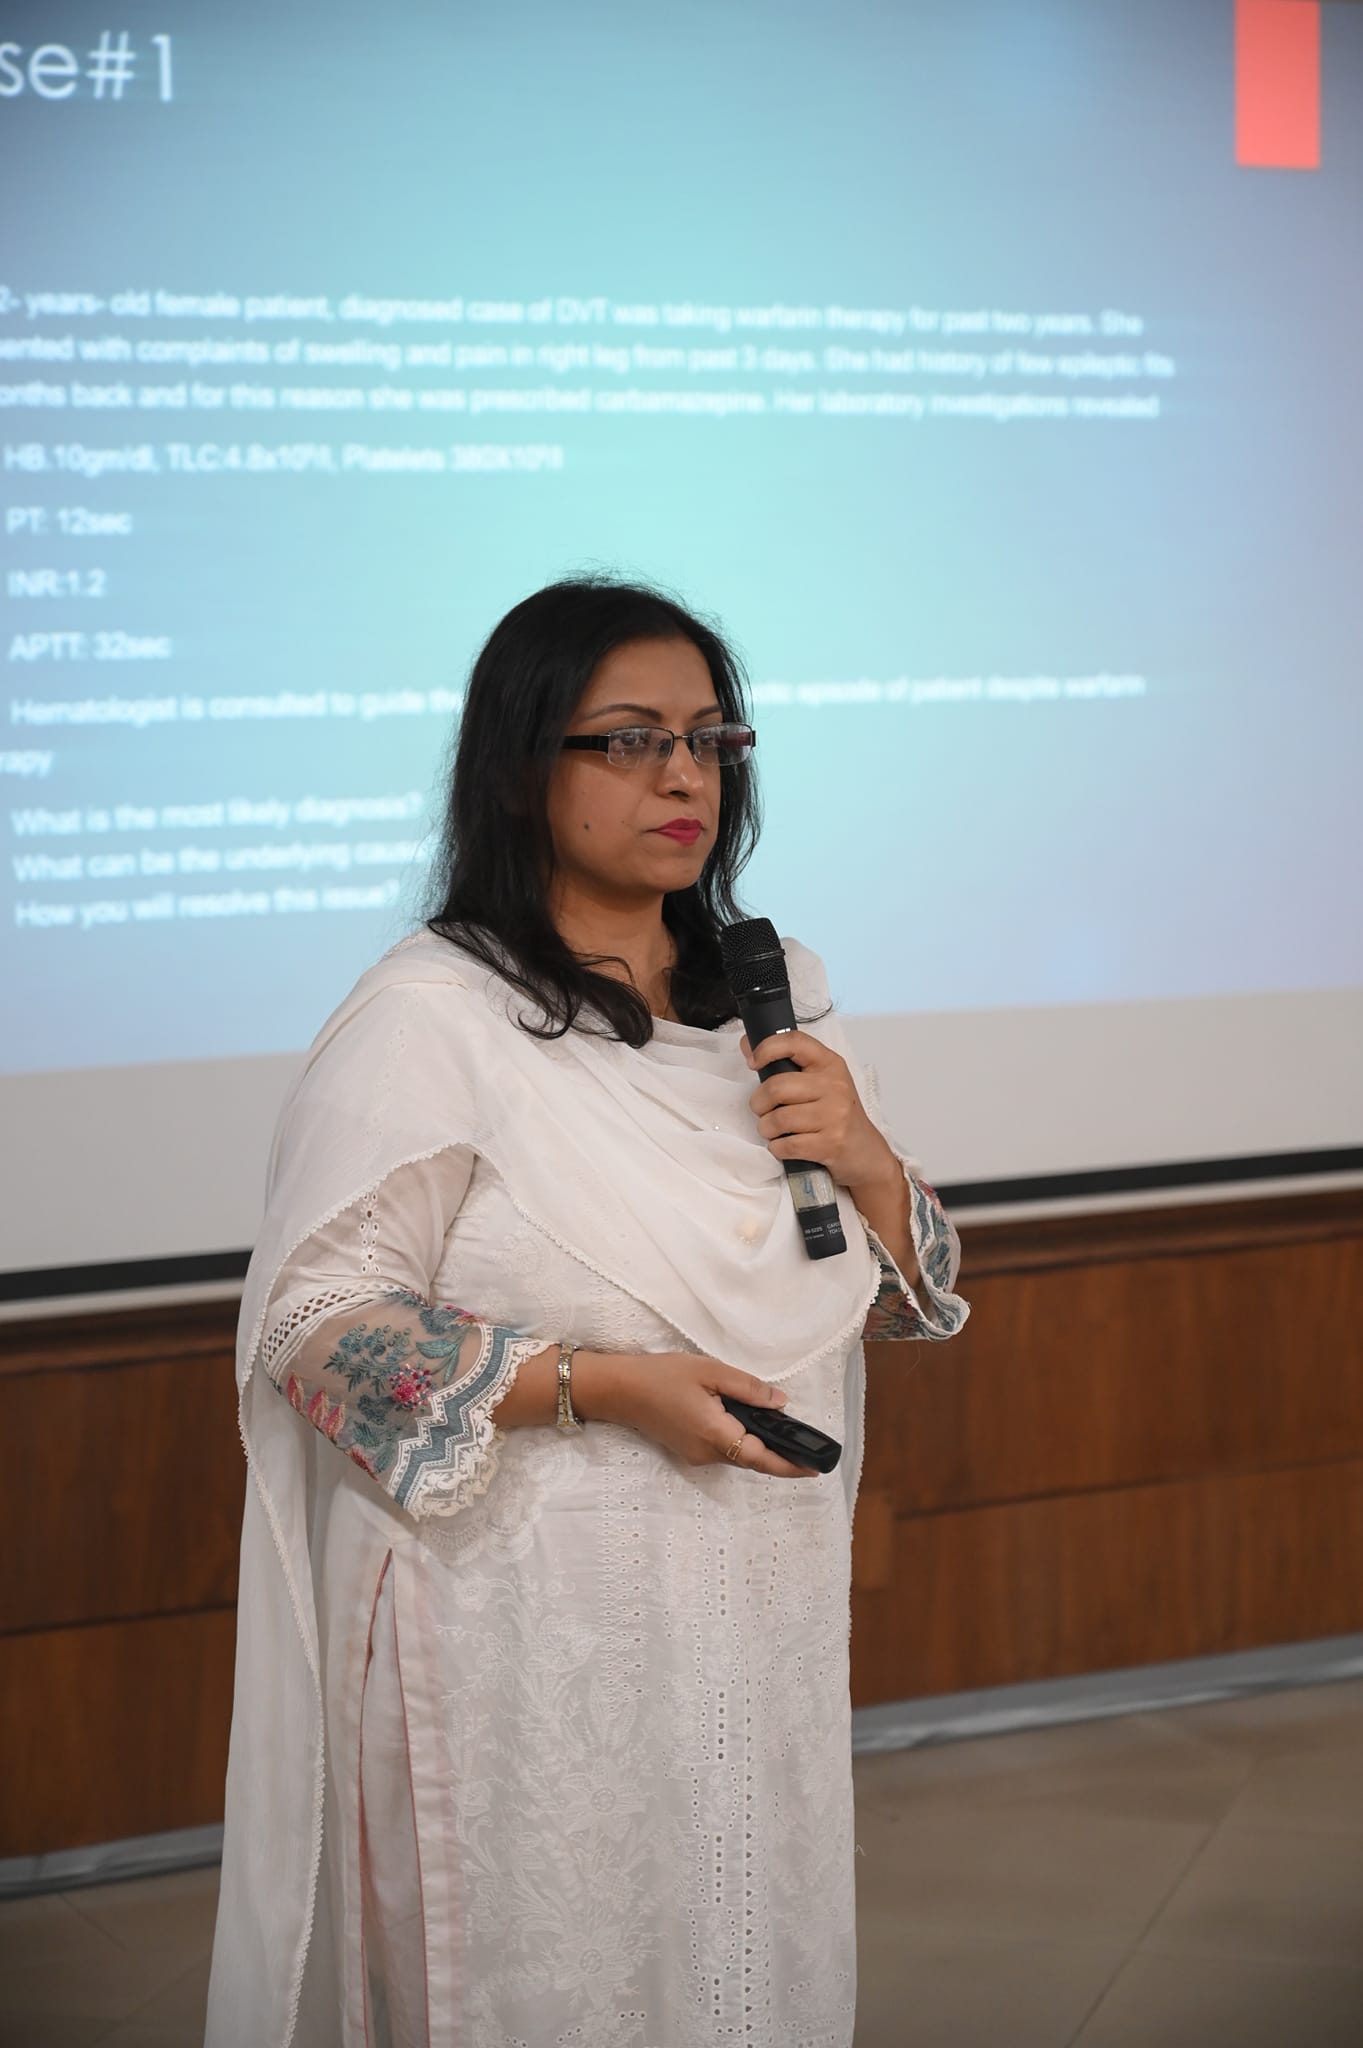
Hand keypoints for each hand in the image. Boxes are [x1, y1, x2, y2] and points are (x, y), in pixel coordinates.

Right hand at [593, 1351, 817, 1478]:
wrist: (618, 1390)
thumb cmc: (662, 1376)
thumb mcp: (710, 1371)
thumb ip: (748, 1389)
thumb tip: (780, 1404)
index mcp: (716, 1435)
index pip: (762, 1458)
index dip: (791, 1465)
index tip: (815, 1467)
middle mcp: (708, 1454)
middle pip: (753, 1458)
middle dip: (779, 1452)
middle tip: (804, 1438)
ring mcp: (696, 1456)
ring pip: (739, 1454)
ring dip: (759, 1444)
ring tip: (778, 1424)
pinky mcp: (688, 1450)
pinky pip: (724, 1450)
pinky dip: (741, 1439)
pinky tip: (746, 1420)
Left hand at [741, 1029, 899, 1193]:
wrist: (865, 1152)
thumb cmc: (837, 1114)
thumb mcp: (819, 1082)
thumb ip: (786, 1064)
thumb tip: (747, 1044)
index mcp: (830, 1064)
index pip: (794, 1042)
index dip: (767, 1048)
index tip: (753, 1063)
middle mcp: (835, 1086)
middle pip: (776, 1087)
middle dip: (759, 1103)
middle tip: (763, 1110)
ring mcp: (834, 1115)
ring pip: (778, 1119)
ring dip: (766, 1129)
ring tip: (774, 1130)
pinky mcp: (830, 1143)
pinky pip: (786, 1145)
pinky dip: (777, 1148)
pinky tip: (784, 1145)